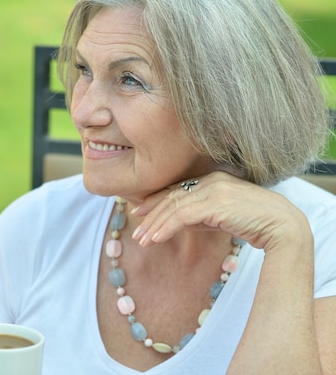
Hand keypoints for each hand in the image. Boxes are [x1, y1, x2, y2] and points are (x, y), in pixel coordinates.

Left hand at [131, 171, 310, 250]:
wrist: (282, 226)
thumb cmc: (253, 223)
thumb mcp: (219, 218)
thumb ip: (198, 216)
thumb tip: (174, 222)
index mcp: (212, 179)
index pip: (177, 189)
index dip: (156, 201)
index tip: (140, 213)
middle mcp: (211, 180)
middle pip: (171, 197)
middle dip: (150, 214)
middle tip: (136, 230)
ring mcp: (213, 189)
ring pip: (173, 206)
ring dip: (154, 224)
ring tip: (141, 239)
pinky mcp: (216, 203)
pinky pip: (182, 215)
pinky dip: (166, 227)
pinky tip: (155, 238)